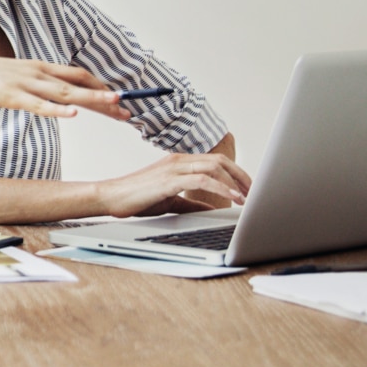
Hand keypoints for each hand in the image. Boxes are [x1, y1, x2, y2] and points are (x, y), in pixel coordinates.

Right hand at [0, 51, 130, 121]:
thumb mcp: (13, 78)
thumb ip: (32, 85)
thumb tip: (49, 96)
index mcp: (39, 68)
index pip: (78, 76)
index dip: (101, 87)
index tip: (120, 99)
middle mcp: (37, 73)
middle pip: (79, 84)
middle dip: (106, 97)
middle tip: (129, 110)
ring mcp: (25, 84)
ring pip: (65, 94)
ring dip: (92, 100)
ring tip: (114, 106)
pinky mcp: (10, 96)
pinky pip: (38, 105)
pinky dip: (56, 111)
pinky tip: (73, 116)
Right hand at [97, 150, 252, 217]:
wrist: (110, 197)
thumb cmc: (136, 197)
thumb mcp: (170, 200)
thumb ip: (191, 201)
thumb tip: (211, 206)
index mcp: (179, 162)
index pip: (215, 161)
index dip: (236, 173)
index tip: (249, 188)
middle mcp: (178, 160)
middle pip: (219, 160)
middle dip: (241, 176)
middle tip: (255, 192)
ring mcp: (173, 168)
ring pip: (214, 167)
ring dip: (235, 182)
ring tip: (247, 196)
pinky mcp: (169, 180)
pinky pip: (202, 179)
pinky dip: (221, 188)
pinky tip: (232, 198)